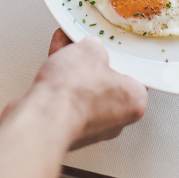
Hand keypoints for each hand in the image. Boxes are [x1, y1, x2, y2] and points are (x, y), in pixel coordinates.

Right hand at [0, 30, 146, 149]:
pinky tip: (51, 68)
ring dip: (71, 71)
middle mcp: (116, 119)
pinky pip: (67, 102)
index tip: (103, 47)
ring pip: (84, 92)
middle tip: (79, 48)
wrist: (43, 119)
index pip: (130, 72)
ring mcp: (91, 128)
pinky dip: (60, 86)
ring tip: (61, 51)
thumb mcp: (90, 49)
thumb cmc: (74, 94)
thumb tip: (90, 48)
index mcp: (134, 101)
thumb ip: (94, 47)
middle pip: (104, 82)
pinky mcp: (68, 131)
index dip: (113, 55)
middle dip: (88, 63)